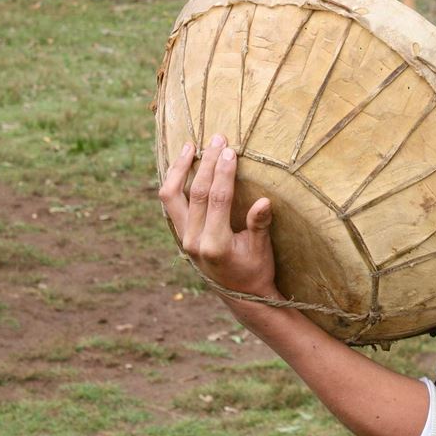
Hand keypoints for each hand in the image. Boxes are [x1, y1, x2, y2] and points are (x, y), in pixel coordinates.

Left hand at [158, 134, 278, 298]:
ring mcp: (183, 237)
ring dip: (181, 169)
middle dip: (208, 163)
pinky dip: (175, 180)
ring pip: (172, 196)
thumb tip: (264, 201)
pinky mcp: (181, 234)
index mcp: (215, 244)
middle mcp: (193, 240)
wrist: (240, 295)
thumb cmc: (256, 271)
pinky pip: (171, 202)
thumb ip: (259, 225)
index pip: (217, 199)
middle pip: (196, 192)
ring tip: (190, 146)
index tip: (231, 150)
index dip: (224, 173)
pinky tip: (184, 165)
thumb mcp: (262, 250)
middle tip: (218, 139)